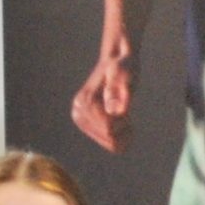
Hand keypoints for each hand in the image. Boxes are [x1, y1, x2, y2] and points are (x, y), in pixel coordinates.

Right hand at [72, 34, 135, 152]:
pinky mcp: (85, 123)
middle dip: (122, 126)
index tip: (124, 104)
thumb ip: (119, 85)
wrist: (117, 61)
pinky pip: (109, 143)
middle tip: (125, 108)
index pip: (108, 129)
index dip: (123, 119)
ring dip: (123, 130)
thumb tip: (113, 108)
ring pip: (110, 142)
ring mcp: (80, 118)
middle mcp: (78, 112)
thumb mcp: (126, 72)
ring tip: (124, 114)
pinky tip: (123, 121)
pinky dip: (121, 135)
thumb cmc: (125, 66)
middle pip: (109, 137)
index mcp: (85, 103)